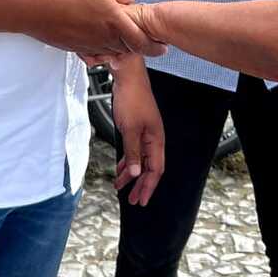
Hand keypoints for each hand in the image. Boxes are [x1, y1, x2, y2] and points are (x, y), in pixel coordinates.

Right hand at [29, 0, 163, 58]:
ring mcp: (89, 45)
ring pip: (113, 53)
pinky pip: (95, 55)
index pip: (141, 40)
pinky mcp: (76, 49)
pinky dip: (102, 51)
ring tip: (122, 40)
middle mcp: (104, 36)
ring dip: (121, 49)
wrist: (34, 7)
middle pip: (129, 50)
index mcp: (113, 19)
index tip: (163, 48)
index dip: (155, 47)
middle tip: (145, 42)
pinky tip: (99, 42)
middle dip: (139, 47)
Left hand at [112, 62, 164, 205]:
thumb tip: (135, 172)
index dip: (148, 186)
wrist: (128, 76)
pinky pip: (135, 150)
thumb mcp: (130, 129)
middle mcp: (154, 138)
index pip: (155, 169)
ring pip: (140, 159)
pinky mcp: (137, 127)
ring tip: (121, 186)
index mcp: (156, 139)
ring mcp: (145, 133)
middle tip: (133, 200)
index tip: (140, 200)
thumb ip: (133, 152)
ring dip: (131, 173)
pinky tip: (121, 167)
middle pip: (149, 167)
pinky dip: (128, 160)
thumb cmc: (132, 98)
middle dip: (141, 184)